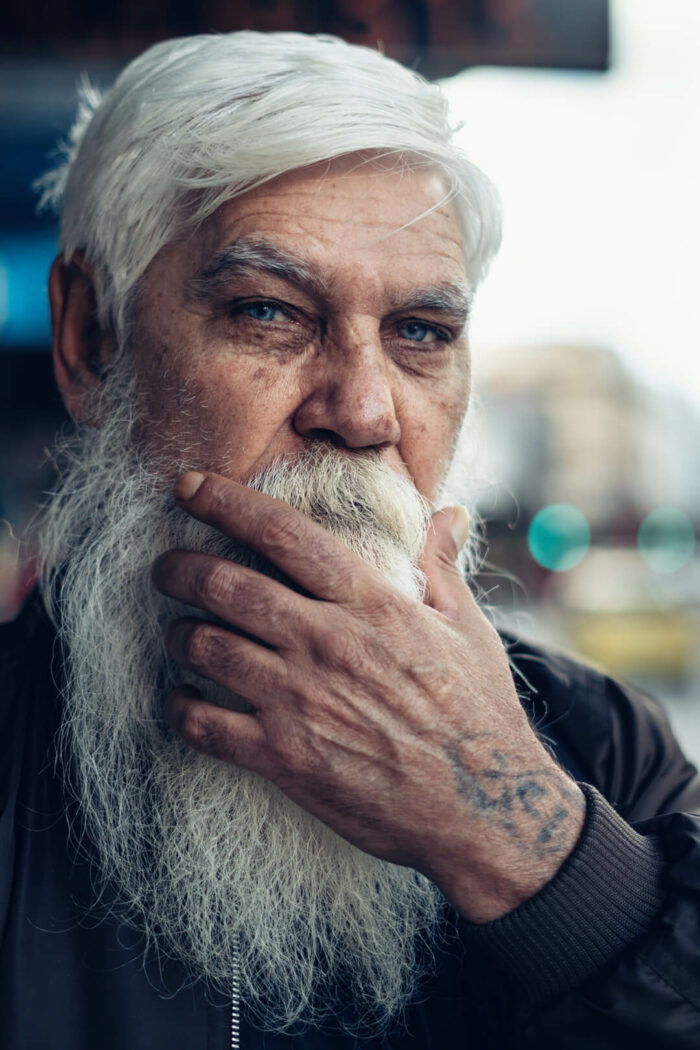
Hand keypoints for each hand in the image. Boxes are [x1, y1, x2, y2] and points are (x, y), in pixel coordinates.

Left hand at [152, 471, 584, 922]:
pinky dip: (180, 708)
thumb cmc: (479, 714)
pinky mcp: (284, 757)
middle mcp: (327, 642)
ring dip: (178, 634)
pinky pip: (204, 725)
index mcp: (371, 603)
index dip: (227, 502)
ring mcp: (300, 700)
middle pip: (226, 586)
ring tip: (177, 633)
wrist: (484, 808)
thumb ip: (441, 567)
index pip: (284, 534)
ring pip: (206, 648)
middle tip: (164, 567)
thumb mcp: (468, 629)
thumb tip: (448, 513)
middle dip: (180, 568)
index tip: (190, 487)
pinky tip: (181, 701)